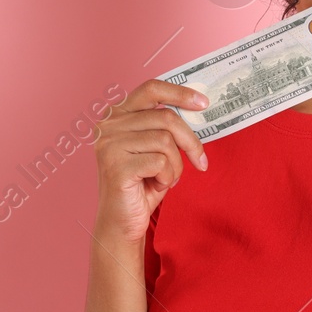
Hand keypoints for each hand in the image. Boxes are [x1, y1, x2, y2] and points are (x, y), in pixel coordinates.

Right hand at [92, 78, 210, 242]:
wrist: (122, 222)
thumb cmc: (142, 184)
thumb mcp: (157, 149)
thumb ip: (168, 127)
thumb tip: (199, 107)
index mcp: (117, 115)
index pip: (151, 88)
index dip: (180, 92)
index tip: (203, 103)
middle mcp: (108, 125)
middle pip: (166, 117)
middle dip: (190, 141)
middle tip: (200, 161)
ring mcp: (109, 144)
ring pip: (166, 141)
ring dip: (176, 165)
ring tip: (166, 178)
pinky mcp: (116, 165)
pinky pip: (161, 162)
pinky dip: (168, 177)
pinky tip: (156, 185)